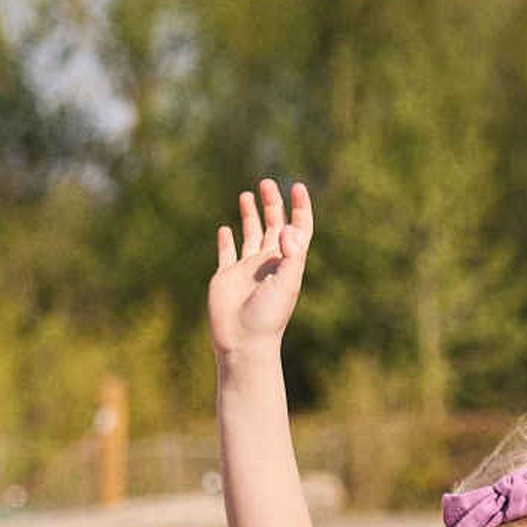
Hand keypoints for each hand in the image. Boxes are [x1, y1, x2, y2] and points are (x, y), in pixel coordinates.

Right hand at [209, 179, 312, 352]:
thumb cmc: (268, 317)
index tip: (297, 186)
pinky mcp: (226, 277)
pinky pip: (227, 254)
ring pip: (250, 234)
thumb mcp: (286, 284)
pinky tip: (226, 229)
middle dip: (272, 203)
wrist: (243, 343)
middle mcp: (268, 262)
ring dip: (250, 214)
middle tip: (266, 182)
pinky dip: (226, 240)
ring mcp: (246, 269)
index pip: (298, 229)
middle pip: (273, 225)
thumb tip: (288, 228)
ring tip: (247, 194)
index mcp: (286, 262)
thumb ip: (291, 255)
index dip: (300, 208)